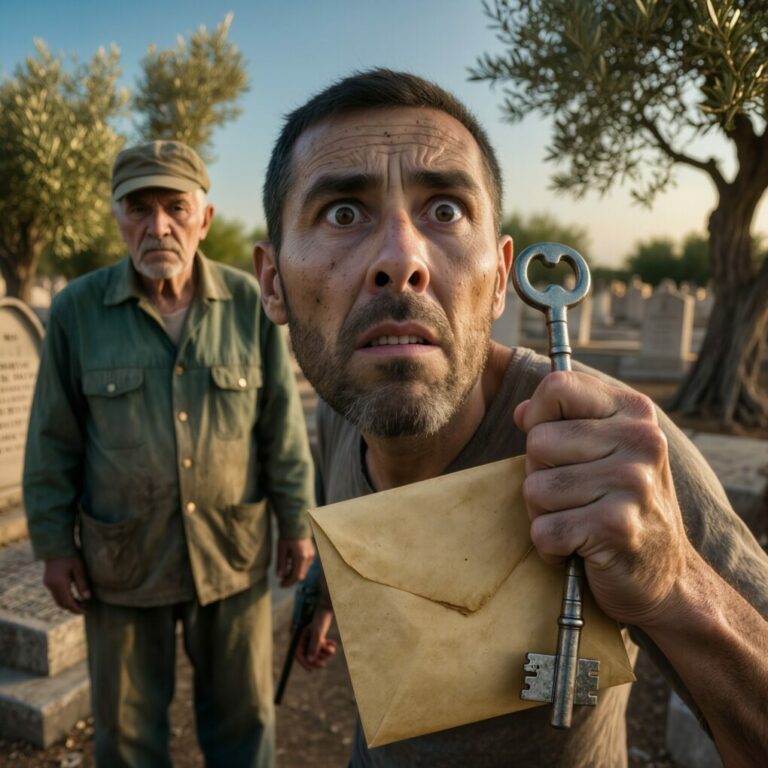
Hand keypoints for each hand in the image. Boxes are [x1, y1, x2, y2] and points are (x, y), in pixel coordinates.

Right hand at [43, 556, 90, 614]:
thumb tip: (87, 598)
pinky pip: (55, 594)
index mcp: (59, 583)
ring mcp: (48, 584)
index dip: (76, 609)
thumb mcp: (79, 568)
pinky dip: (64, 598)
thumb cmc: (70, 555)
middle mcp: (51, 586)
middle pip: (61, 604)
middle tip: (85, 608)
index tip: (86, 611)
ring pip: (57, 600)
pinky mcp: (47, 582)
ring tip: (81, 603)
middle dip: (72, 608)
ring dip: (68, 604)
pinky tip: (73, 596)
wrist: (56, 547)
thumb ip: (82, 583)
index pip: (68, 602)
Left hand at [276, 537, 314, 586]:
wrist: (296, 524)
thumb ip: (281, 564)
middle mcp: (308, 557)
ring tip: (285, 572)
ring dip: (295, 573)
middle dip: (291, 579)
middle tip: (281, 581)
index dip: (288, 582)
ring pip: (304, 570)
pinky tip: (290, 565)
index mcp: (301, 557)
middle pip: (301, 575)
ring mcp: (311, 555)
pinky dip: (298, 567)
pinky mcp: (312, 552)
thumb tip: (280, 576)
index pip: (296, 576)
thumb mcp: (281, 550)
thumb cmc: (287, 536)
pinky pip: (305, 564)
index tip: (281, 585)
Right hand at [295, 607, 336, 670]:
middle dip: (317, 658)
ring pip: (316, 650)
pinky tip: (333, 644)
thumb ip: (314, 646)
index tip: (311, 670)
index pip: (298, 653)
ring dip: (324, 652)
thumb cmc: (321, 616)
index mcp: (298, 636)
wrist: (327, 604)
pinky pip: (321, 645)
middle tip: (324, 664)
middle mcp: (303, 637)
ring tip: (332, 649)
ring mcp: (310, 636)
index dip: (304, 663)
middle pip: (308, 654)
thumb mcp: (318, 632)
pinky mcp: (317, 634)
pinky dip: (327, 646)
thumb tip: (310, 660)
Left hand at [513, 371, 688, 627]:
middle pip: (537, 441)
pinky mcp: (617, 527)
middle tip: (573, 497)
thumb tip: (520, 412)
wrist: (666, 578)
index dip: (537, 416)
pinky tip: (579, 549)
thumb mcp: (604, 450)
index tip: (553, 446)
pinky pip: (544, 530)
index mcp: (634, 412)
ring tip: (577, 521)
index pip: (557, 387)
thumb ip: (565, 422)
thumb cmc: (620, 505)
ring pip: (535, 488)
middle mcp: (641, 440)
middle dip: (539, 474)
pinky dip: (550, 548)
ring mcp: (632, 483)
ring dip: (543, 514)